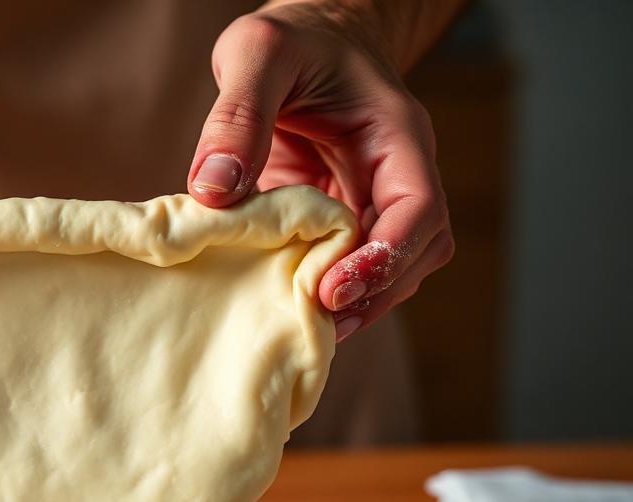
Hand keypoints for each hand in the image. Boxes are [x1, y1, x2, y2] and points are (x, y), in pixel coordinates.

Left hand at [188, 4, 453, 340]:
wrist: (306, 39)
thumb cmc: (291, 40)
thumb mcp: (256, 54)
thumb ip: (238, 115)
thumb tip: (215, 189)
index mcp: (394, 136)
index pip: (417, 207)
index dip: (385, 256)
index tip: (334, 288)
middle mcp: (393, 174)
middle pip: (415, 251)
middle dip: (374, 292)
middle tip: (317, 322)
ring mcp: (368, 200)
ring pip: (389, 268)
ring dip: (356, 302)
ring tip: (306, 330)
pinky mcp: (336, 219)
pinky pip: (344, 264)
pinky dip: (322, 290)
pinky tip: (287, 310)